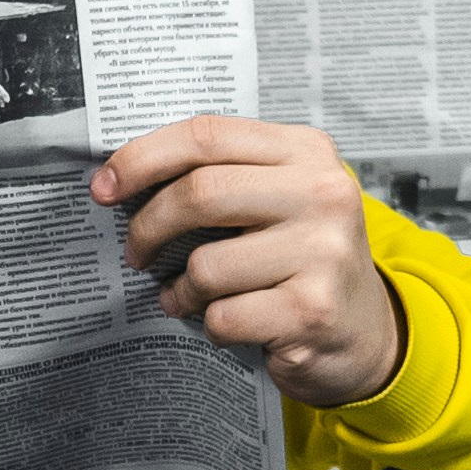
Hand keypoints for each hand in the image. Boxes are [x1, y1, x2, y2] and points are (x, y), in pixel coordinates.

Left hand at [92, 115, 402, 408]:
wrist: (365, 334)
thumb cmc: (304, 261)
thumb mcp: (279, 199)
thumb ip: (224, 176)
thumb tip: (124, 178)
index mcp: (307, 152)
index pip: (207, 135)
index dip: (143, 158)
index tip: (105, 186)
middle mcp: (323, 193)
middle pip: (200, 194)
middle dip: (149, 227)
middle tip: (136, 252)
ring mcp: (323, 253)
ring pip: (206, 266)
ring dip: (180, 290)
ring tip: (186, 296)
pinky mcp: (312, 311)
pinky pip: (223, 316)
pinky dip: (210, 326)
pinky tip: (225, 322)